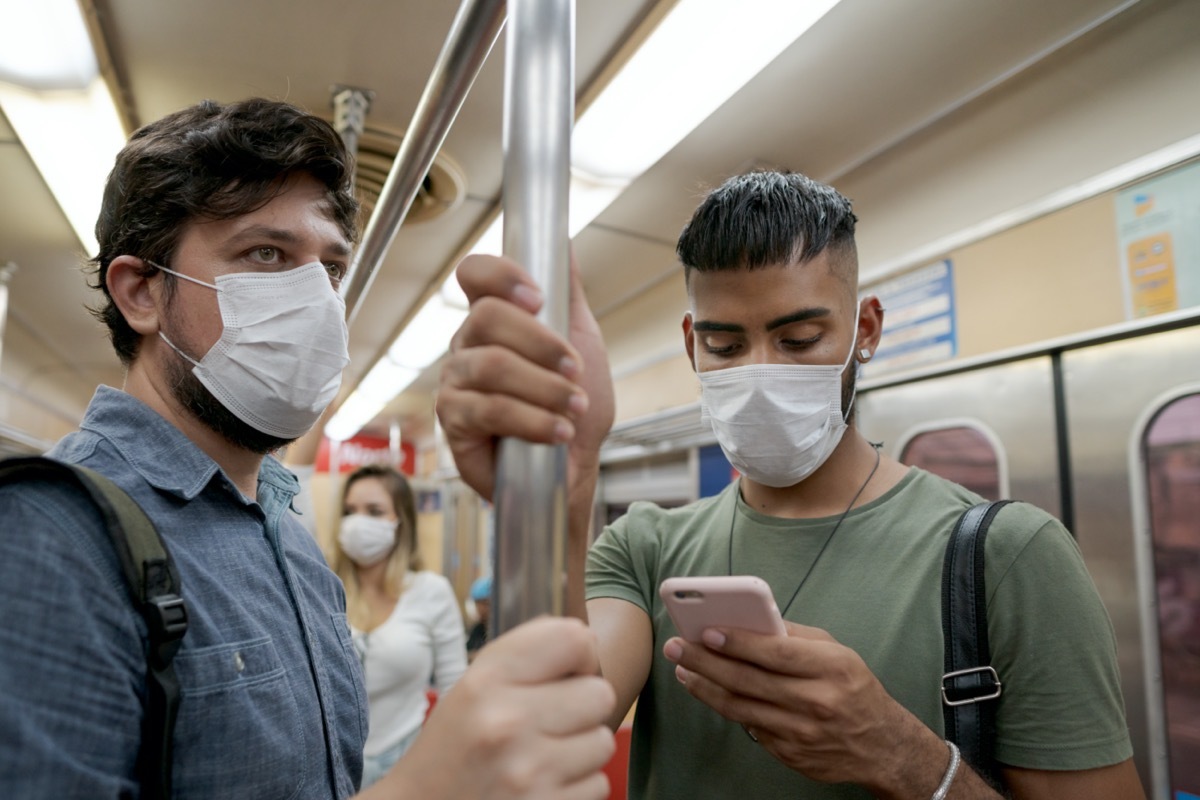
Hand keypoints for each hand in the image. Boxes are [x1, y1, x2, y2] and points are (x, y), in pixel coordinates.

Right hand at [374, 616, 616, 799]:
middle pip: (600, 693)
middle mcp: (507, 724)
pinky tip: (545, 784)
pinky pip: (599, 784)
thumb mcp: (472, 686)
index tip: (570, 670)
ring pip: (603, 741)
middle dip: (583, 707)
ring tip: (545, 755)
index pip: (572, 639)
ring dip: (582, 749)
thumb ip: (525, 656)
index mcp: (486, 682)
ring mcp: (528, 772)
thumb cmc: (457, 744)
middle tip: (553, 720)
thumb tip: (587, 642)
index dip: (581, 653)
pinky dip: (578, 785)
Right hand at [436, 254, 614, 499]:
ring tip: (575, 407)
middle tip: (575, 370)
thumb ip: (568, 293)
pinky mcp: (454, 421)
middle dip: (541, 344)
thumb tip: (563, 241)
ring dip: (544, 388)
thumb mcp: (582, 341)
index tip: (538, 298)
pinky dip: (532, 420)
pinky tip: (557, 431)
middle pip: (485, 318)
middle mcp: (468, 344)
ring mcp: (456, 381)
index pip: (474, 274)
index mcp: (494, 318)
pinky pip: (488, 410)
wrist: (574, 465)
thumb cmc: (574, 405)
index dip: (500, 275)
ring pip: (491, 366)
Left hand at [663, 622, 949, 796]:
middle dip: (705, 662)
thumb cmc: (853, 687)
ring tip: (683, 670)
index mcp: (831, 669)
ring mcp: (802, 733)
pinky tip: (711, 692)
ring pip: (740, 708)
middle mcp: (816, 702)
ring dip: (705, 687)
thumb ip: (796, 636)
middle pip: (748, 681)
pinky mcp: (791, 755)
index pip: (776, 653)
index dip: (738, 642)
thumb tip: (749, 620)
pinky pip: (750, 728)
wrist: (882, 745)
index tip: (707, 631)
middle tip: (677, 647)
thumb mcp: (837, 652)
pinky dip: (728, 708)